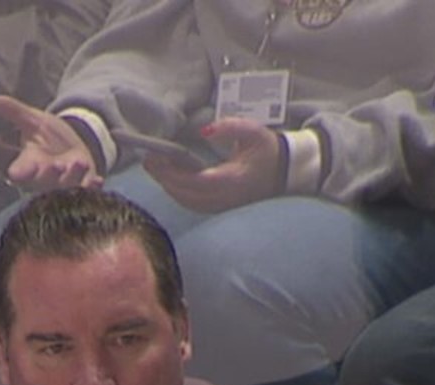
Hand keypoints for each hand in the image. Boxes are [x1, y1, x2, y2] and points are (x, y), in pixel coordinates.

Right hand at [0, 95, 99, 191]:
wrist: (72, 146)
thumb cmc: (48, 136)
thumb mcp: (33, 120)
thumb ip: (16, 113)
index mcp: (30, 162)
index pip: (21, 170)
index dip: (19, 172)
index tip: (15, 173)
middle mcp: (46, 176)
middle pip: (44, 182)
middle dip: (49, 176)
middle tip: (55, 165)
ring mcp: (64, 182)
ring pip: (66, 185)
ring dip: (72, 177)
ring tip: (79, 162)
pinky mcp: (82, 183)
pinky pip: (86, 188)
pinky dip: (91, 186)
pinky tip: (96, 181)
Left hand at [142, 119, 283, 213]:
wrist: (285, 171)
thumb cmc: (268, 150)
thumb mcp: (252, 132)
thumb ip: (229, 127)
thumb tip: (204, 131)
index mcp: (234, 179)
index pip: (197, 181)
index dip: (173, 172)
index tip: (157, 158)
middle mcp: (226, 197)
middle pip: (186, 194)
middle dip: (164, 178)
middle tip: (149, 159)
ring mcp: (222, 205)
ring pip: (187, 202)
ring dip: (169, 185)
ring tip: (155, 166)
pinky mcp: (219, 207)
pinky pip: (192, 203)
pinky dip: (178, 192)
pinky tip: (170, 177)